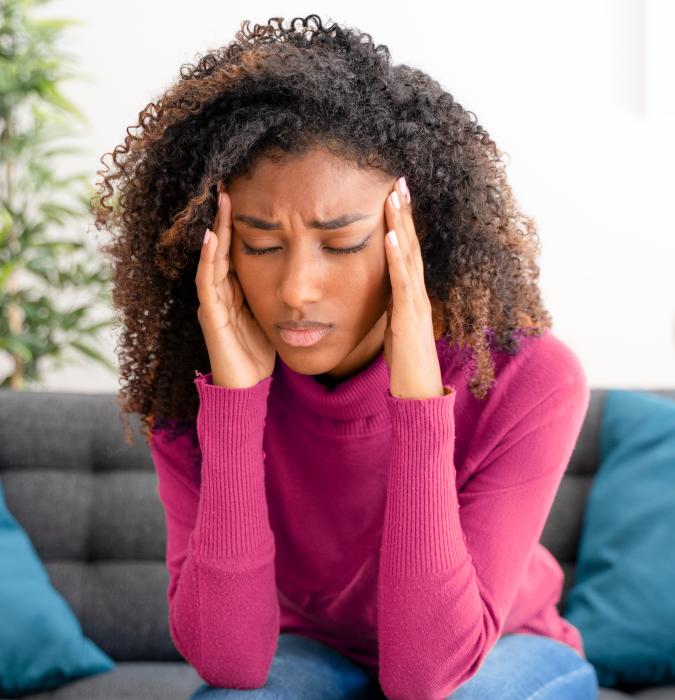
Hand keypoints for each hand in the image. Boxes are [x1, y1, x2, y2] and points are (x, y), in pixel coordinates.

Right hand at [195, 182, 275, 387]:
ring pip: (212, 259)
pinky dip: (209, 260)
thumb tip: (305, 272)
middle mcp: (221, 293)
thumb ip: (279, 294)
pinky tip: (212, 238)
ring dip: (216, 230)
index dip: (239, 224)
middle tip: (229, 186)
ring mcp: (214, 304)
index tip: (247, 196)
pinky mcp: (211, 317)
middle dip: (224, 218)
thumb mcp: (273, 315)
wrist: (246, 390)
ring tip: (221, 201)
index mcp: (236, 291)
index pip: (236, 250)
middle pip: (221, 248)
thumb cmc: (261, 354)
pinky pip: (207, 283)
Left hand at [382, 177, 450, 399]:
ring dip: (403, 224)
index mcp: (412, 294)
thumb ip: (392, 305)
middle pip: (412, 244)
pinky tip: (391, 237)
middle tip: (397, 179)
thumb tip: (384, 290)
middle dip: (405, 211)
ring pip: (410, 256)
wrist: (419, 392)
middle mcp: (418, 293)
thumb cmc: (406, 361)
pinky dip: (398, 258)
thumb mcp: (395, 325)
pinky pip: (403, 283)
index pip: (407, 250)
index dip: (402, 222)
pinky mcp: (410, 317)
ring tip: (394, 195)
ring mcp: (417, 303)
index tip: (393, 194)